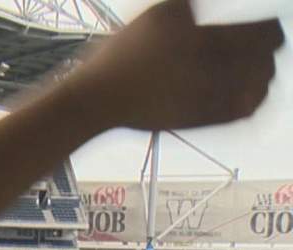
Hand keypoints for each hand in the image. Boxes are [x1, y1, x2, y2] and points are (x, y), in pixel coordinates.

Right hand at [70, 0, 283, 130]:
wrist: (102, 98)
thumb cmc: (126, 53)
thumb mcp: (162, 13)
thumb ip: (195, 3)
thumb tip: (214, 3)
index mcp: (213, 42)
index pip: (266, 31)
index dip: (267, 24)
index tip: (260, 20)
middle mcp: (221, 72)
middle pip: (267, 59)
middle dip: (265, 47)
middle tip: (255, 41)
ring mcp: (214, 99)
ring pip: (261, 85)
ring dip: (261, 71)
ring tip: (250, 64)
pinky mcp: (205, 120)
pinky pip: (244, 109)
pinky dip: (252, 96)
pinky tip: (244, 89)